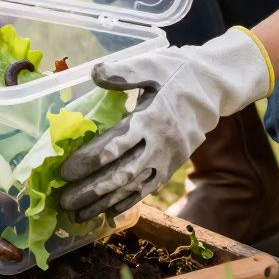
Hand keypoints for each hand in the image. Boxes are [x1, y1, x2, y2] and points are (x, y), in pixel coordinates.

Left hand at [57, 27, 273, 220]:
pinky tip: (109, 212)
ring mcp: (167, 158)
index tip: (65, 172)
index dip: (89, 160)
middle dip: (91, 190)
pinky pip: (149, 188)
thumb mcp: (152, 64)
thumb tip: (93, 73)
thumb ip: (123, 72)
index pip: (115, 145)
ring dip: (105, 202)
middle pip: (121, 173)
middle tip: (64, 201)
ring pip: (134, 187)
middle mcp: (159, 143)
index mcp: (150, 118)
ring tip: (79, 215)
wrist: (213, 88)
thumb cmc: (177, 72)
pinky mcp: (172, 165)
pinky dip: (129, 202)